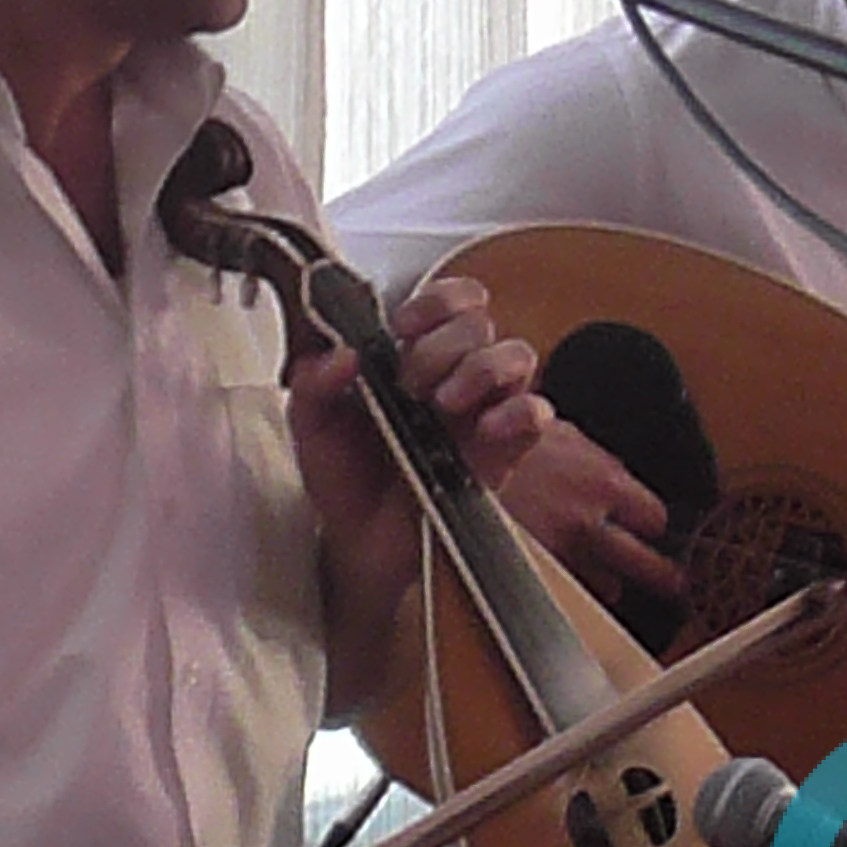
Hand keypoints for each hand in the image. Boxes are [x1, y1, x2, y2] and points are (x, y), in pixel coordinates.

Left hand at [295, 275, 549, 707]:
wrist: (359, 545)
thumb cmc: (345, 482)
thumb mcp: (310, 424)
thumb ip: (314, 383)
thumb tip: (342, 354)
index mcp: (413, 358)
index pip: (450, 301)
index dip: (436, 300)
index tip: (403, 327)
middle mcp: (455, 378)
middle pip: (481, 323)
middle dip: (441, 346)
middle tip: (409, 385)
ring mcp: (484, 413)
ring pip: (518, 355)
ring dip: (482, 368)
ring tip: (444, 403)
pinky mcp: (504, 453)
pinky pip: (537, 415)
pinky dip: (519, 411)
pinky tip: (486, 426)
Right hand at [494, 422, 688, 608]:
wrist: (456, 455)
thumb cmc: (500, 437)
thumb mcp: (559, 434)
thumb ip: (592, 460)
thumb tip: (611, 473)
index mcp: (604, 479)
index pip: (654, 517)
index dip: (653, 527)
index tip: (655, 532)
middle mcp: (591, 518)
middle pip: (647, 563)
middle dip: (660, 574)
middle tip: (672, 584)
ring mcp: (562, 548)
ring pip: (609, 586)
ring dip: (611, 584)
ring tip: (615, 587)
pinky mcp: (534, 567)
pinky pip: (569, 594)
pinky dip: (574, 593)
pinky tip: (574, 589)